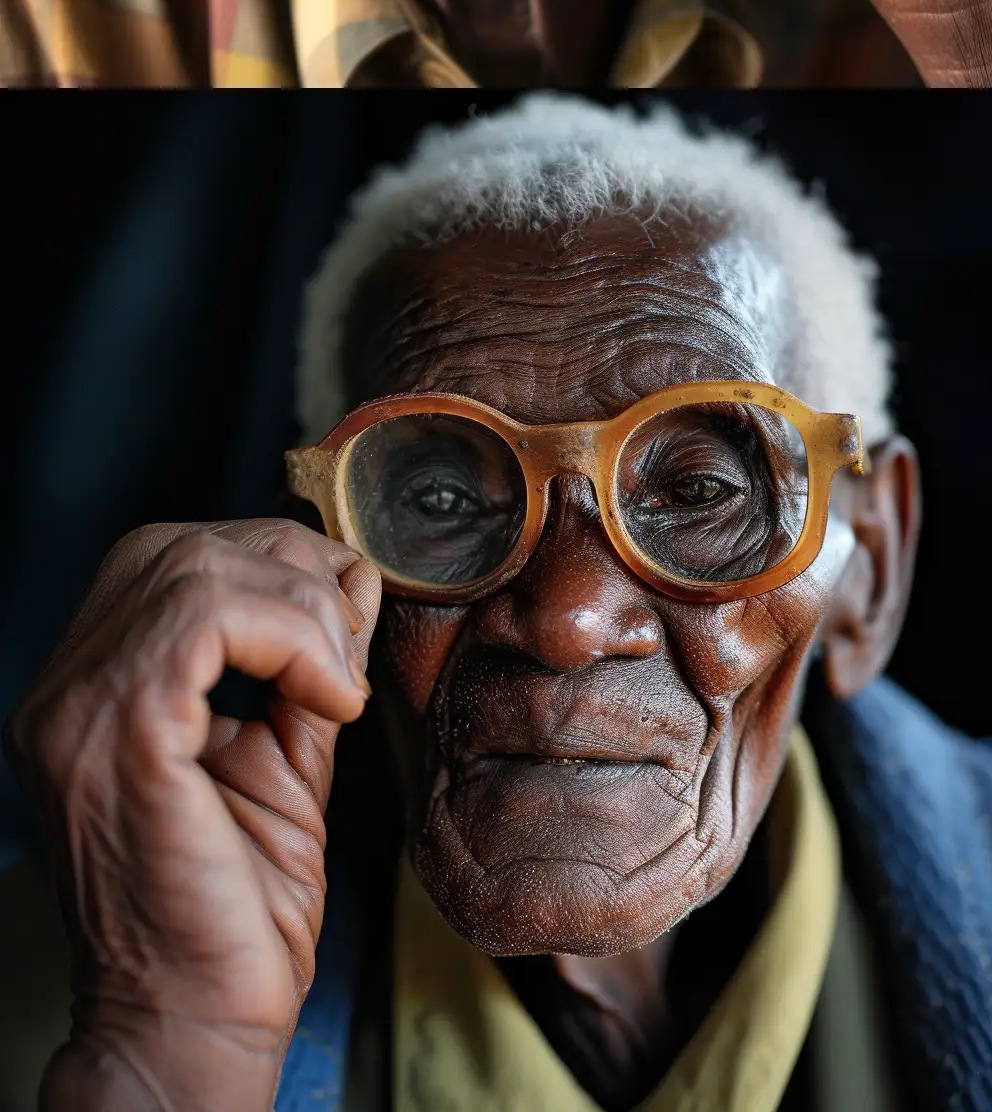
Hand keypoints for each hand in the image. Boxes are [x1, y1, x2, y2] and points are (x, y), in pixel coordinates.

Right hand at [5, 519, 379, 1111]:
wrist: (195, 1022)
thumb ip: (303, 666)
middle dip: (294, 569)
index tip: (347, 622)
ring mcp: (76, 715)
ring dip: (304, 608)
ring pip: (197, 569)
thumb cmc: (236, 910)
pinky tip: (331, 700)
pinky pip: (208, 618)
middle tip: (350, 643)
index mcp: (90, 695)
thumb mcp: (282, 756)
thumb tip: (350, 582)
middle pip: (183, 548)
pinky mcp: (118, 738)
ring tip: (340, 682)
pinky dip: (295, 638)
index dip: (277, 563)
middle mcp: (63, 696)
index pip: (172, 560)